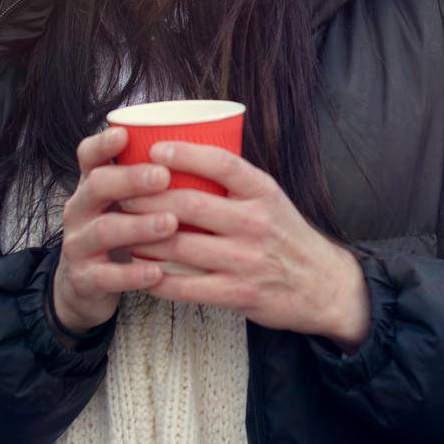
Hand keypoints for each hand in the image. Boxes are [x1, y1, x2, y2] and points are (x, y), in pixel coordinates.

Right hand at [49, 127, 180, 333]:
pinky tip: (157, 271)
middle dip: (130, 179)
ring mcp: (78, 244)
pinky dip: (132, 274)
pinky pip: (106, 276)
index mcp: (92, 184)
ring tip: (170, 223)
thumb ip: (153, 180)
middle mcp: (80, 209)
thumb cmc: (123, 232)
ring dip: (138, 225)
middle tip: (163, 177)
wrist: (87, 285)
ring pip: (104, 230)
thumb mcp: (128, 202)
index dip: (103, 143)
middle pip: (97, 186)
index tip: (124, 134)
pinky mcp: (84, 278)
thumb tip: (211, 147)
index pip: (88, 155)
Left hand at [120, 142, 371, 351]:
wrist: (322, 286)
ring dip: (143, 239)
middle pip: (191, 205)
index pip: (223, 164)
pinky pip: (187, 287)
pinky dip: (157, 280)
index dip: (187, 154)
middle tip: (122, 194)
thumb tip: (182, 160)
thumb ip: (234, 184)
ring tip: (121, 230)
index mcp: (263, 192)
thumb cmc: (286, 236)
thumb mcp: (271, 200)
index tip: (155, 149)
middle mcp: (255, 223)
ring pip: (181, 247)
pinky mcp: (239, 293)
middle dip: (149, 199)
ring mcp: (246, 260)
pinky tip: (139, 272)